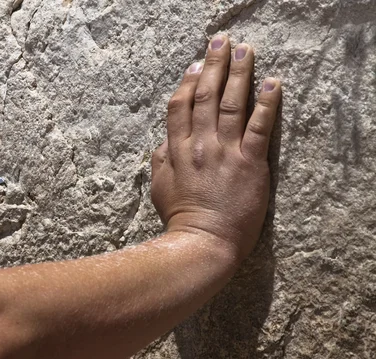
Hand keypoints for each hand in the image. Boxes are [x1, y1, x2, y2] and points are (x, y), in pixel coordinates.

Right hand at [151, 35, 281, 260]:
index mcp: (177, 150)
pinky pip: (259, 128)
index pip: (180, 107)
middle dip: (213, 65)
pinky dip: (266, 104)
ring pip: (232, 104)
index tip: (195, 64)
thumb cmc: (181, 217)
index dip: (187, 82)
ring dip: (239, 74)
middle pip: (206, 96)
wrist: (202, 242)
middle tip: (221, 43)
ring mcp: (225, 152)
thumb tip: (163, 141)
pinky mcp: (250, 164)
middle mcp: (200, 144)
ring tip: (245, 51)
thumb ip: (160, 160)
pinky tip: (272, 84)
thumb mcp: (159, 187)